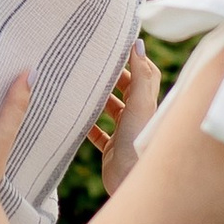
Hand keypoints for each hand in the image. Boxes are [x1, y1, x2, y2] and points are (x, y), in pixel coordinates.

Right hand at [91, 39, 159, 192]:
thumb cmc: (137, 142)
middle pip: (127, 90)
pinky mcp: (112, 149)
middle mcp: (138, 117)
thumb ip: (139, 74)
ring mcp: (125, 133)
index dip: (135, 60)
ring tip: (81, 85)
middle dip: (112, 78)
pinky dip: (88, 124)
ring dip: (99, 99)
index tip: (119, 48)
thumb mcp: (139, 103)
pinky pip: (98, 133)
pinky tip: (76, 116)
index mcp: (148, 104)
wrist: (129, 181)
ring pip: (111, 110)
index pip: (146, 74)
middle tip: (93, 64)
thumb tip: (138, 43)